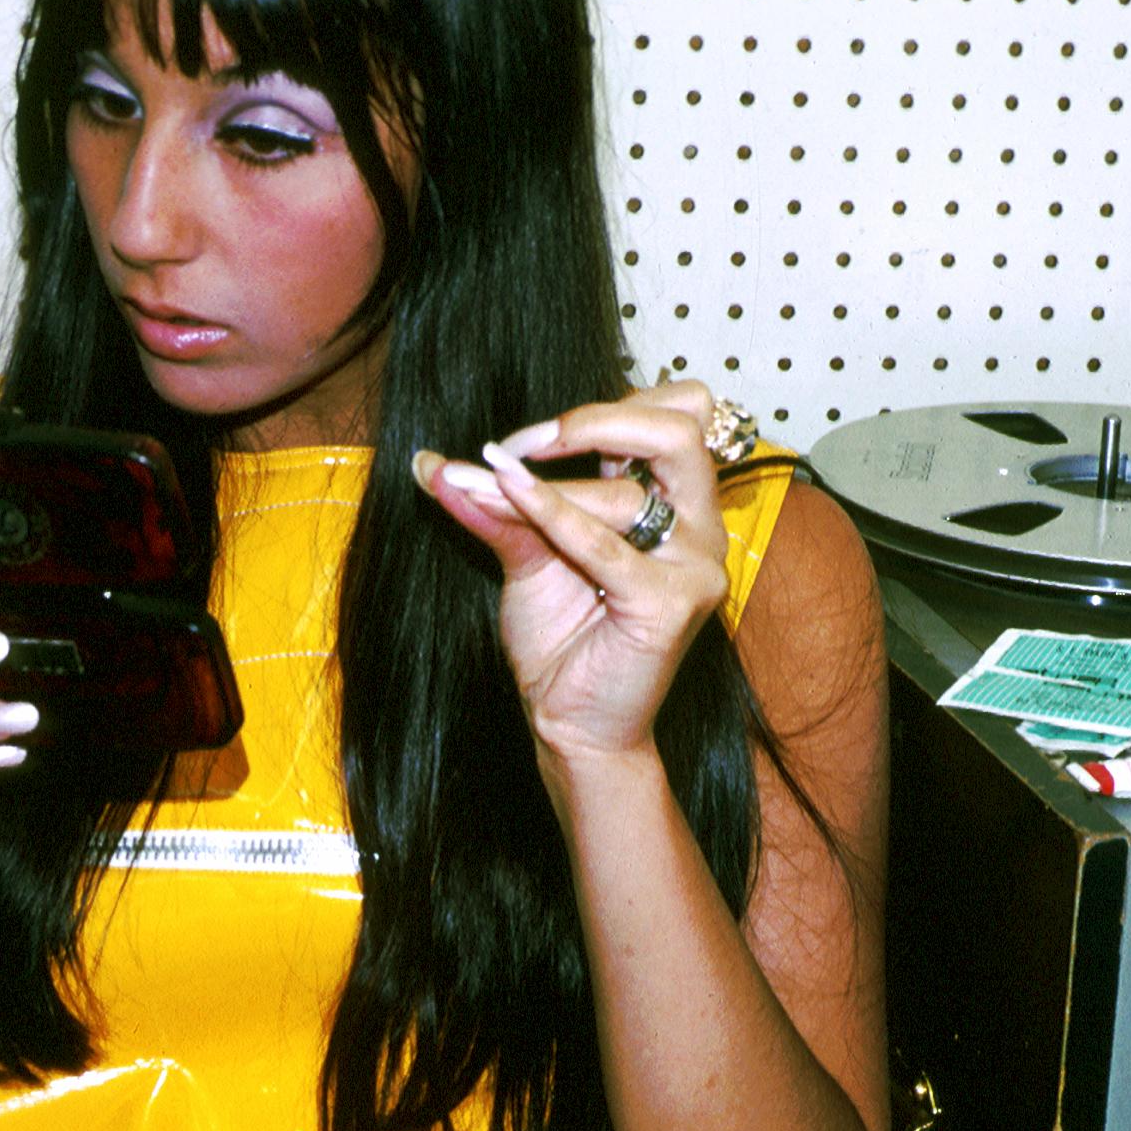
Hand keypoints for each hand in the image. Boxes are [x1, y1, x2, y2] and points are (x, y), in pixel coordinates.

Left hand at [412, 380, 735, 765]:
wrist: (569, 723)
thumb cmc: (561, 639)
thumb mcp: (524, 553)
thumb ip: (496, 503)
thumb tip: (432, 464)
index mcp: (676, 499)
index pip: (674, 409)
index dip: (602, 407)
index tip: (525, 441)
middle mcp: (698, 524)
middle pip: (680, 425)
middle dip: (598, 421)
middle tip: (528, 444)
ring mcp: (694, 564)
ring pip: (626, 492)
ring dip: (542, 489)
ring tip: (480, 486)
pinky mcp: (672, 602)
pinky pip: (605, 545)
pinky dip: (551, 513)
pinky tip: (506, 491)